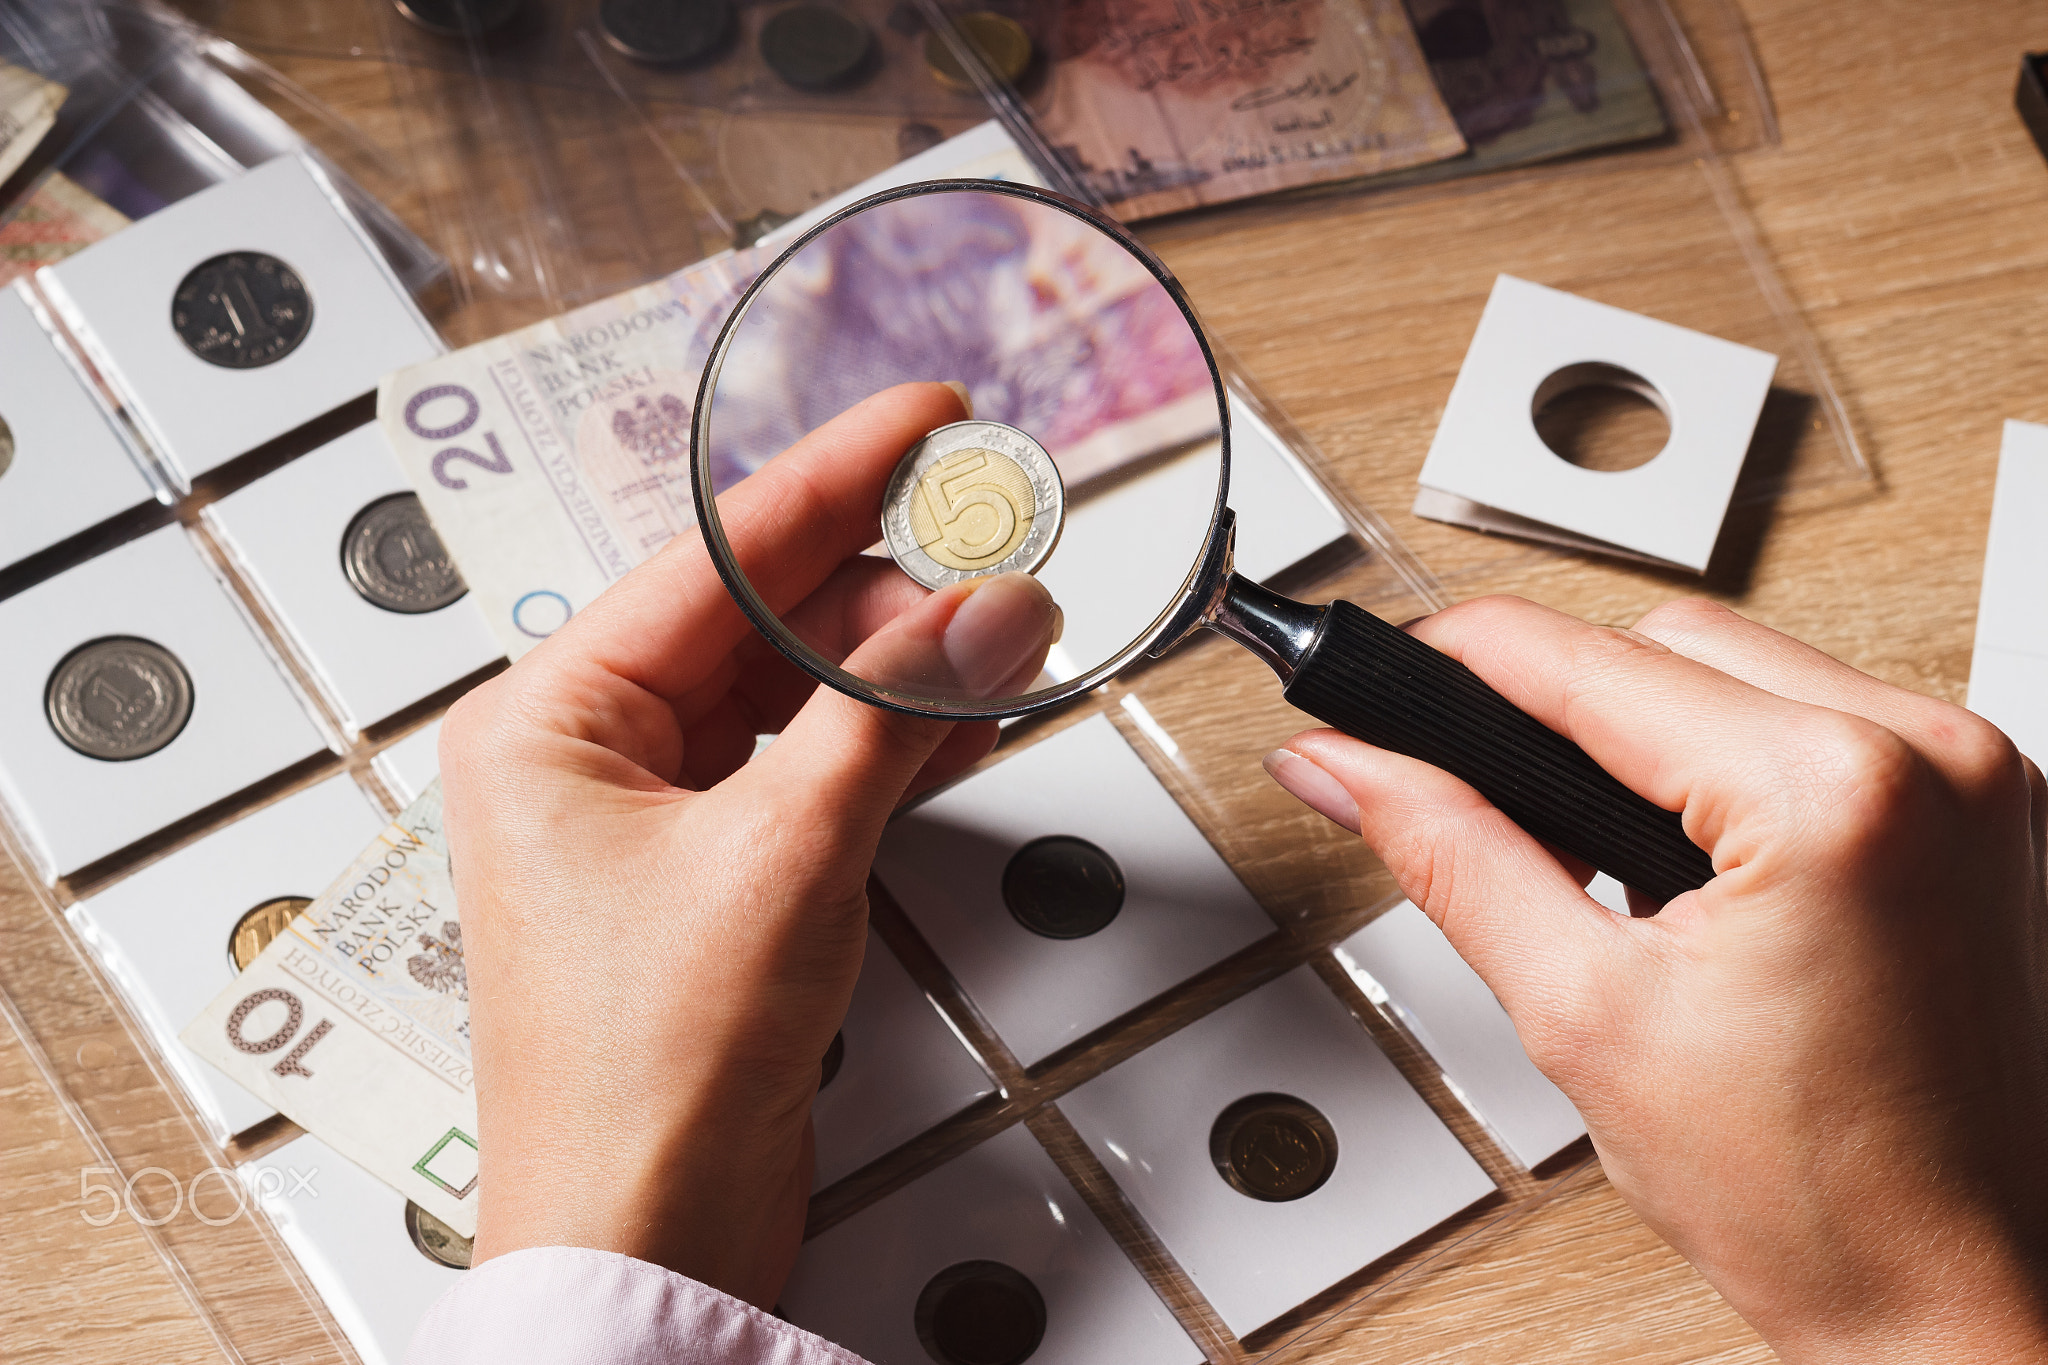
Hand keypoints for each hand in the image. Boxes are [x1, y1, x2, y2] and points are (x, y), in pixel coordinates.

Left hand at [438, 383, 1057, 1306]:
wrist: (646, 1236)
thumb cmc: (640, 1077)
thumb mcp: (785, 853)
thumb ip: (893, 711)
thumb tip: (985, 608)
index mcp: (550, 718)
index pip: (716, 554)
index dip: (835, 475)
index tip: (924, 419)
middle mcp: (592, 754)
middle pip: (763, 615)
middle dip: (890, 585)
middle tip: (1000, 554)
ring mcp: (655, 816)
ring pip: (797, 689)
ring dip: (901, 664)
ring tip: (1004, 627)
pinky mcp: (716, 873)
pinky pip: (811, 764)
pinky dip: (889, 739)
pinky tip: (964, 709)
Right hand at [1263, 596, 2047, 1361]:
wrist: (1960, 1306)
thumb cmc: (1823, 1208)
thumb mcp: (1583, 1015)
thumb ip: (1449, 855)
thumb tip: (1351, 768)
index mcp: (1835, 794)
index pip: (1585, 658)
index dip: (1453, 661)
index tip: (1381, 681)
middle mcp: (1937, 758)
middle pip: (1670, 641)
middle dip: (1558, 704)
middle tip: (1483, 790)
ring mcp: (1988, 782)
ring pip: (1753, 668)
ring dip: (1655, 731)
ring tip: (1604, 850)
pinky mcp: (2003, 813)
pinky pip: (1835, 722)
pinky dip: (1746, 762)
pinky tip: (1707, 854)